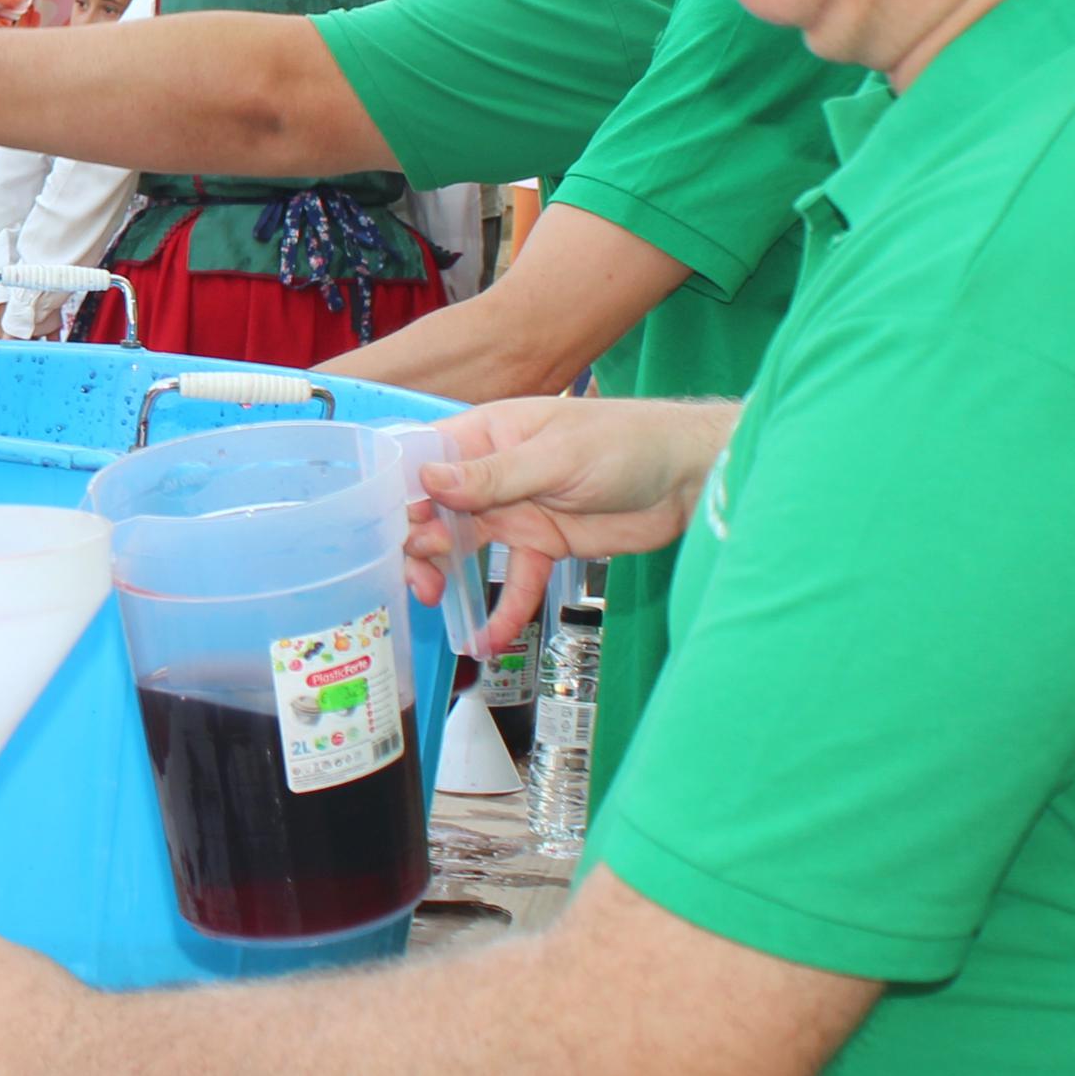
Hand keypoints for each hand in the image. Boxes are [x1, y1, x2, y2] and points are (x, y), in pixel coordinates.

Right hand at [401, 395, 735, 647]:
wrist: (690, 477)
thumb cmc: (626, 443)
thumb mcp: (557, 457)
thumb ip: (494, 476)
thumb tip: (428, 482)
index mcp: (486, 435)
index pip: (423, 461)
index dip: (397, 494)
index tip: (384, 531)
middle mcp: (491, 473)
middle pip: (434, 511)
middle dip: (416, 544)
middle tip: (418, 577)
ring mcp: (516, 511)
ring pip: (464, 549)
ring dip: (446, 577)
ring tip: (436, 604)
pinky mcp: (543, 545)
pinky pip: (514, 582)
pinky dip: (501, 612)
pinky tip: (488, 640)